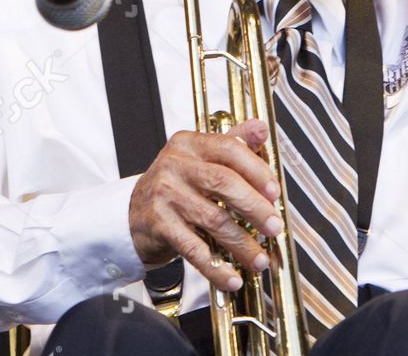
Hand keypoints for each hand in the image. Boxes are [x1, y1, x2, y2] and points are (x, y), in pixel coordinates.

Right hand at [128, 118, 283, 291]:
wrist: (132, 214)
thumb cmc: (175, 186)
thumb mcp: (199, 158)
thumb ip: (232, 143)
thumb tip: (261, 128)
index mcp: (189, 144)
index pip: (229, 149)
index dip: (256, 170)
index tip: (275, 192)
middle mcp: (175, 165)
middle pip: (224, 182)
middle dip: (255, 207)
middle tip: (274, 226)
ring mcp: (165, 194)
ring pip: (213, 219)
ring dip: (242, 243)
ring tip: (259, 258)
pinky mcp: (158, 224)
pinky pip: (193, 248)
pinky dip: (215, 267)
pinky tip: (232, 278)